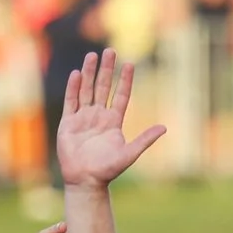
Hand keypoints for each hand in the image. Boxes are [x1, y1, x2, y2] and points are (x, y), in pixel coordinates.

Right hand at [55, 49, 166, 187]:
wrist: (85, 181)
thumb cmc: (108, 170)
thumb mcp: (129, 154)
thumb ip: (145, 140)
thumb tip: (164, 128)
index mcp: (113, 122)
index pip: (121, 96)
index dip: (125, 80)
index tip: (130, 64)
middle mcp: (98, 116)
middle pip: (103, 88)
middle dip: (107, 70)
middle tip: (110, 51)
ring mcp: (83, 118)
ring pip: (86, 90)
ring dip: (89, 73)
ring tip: (92, 56)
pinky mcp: (68, 123)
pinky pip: (71, 101)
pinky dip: (73, 88)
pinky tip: (76, 74)